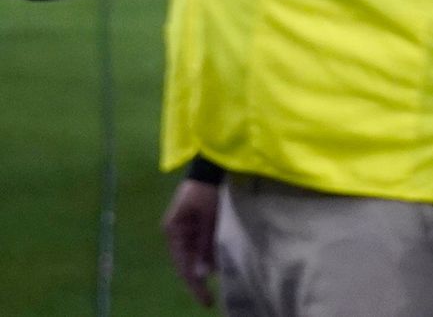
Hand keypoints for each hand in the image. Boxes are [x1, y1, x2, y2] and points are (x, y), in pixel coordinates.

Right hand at [162, 179, 219, 307]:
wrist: (212, 167)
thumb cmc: (208, 189)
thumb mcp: (208, 216)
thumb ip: (206, 242)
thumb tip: (204, 272)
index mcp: (174, 232)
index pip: (182, 265)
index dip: (194, 285)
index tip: (206, 301)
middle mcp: (177, 234)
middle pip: (187, 264)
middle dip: (200, 279)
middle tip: (210, 299)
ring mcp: (187, 230)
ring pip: (196, 256)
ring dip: (208, 267)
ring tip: (222, 280)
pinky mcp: (198, 226)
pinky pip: (203, 246)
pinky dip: (212, 255)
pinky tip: (222, 263)